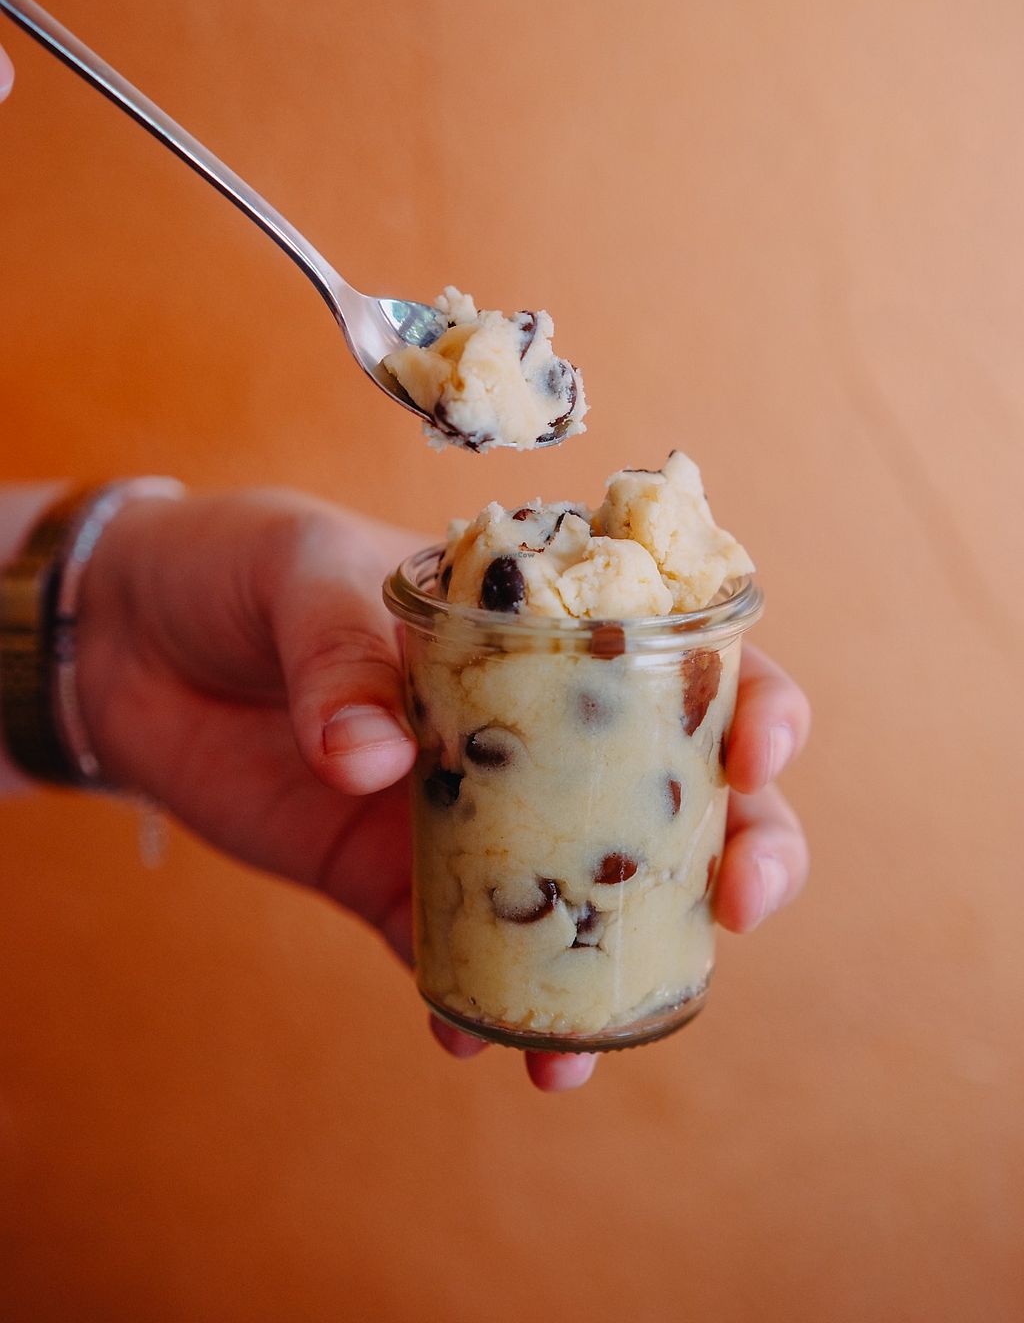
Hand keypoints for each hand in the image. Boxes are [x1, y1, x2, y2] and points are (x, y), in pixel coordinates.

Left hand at [77, 489, 809, 1092]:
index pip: (687, 661)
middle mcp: (533, 733)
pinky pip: (453, 957)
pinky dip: (471, 1008)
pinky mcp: (389, 881)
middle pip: (676, 802)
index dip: (753, 704)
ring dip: (611, 978)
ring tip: (583, 1047)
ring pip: (580, 903)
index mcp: (542, 629)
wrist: (131, 638)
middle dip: (739, 857)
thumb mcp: (302, 574)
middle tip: (740, 904)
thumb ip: (341, 656)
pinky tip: (464, 1039)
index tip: (761, 749)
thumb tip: (371, 763)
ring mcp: (470, 816)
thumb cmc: (243, 568)